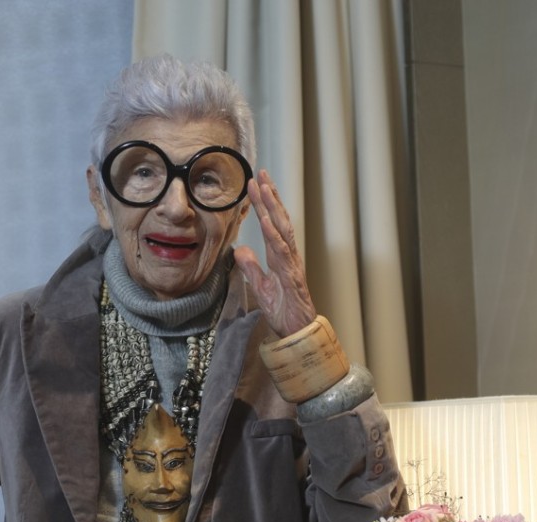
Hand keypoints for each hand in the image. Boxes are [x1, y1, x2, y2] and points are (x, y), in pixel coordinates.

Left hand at [234, 169, 317, 336]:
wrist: (297, 334)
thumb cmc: (284, 312)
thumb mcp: (261, 288)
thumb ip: (251, 268)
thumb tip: (240, 249)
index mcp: (281, 258)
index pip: (272, 225)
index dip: (264, 205)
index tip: (254, 184)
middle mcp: (288, 256)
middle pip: (279, 220)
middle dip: (270, 196)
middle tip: (260, 172)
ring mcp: (292, 264)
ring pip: (282, 230)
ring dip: (272, 207)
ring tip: (263, 187)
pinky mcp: (292, 275)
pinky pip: (282, 251)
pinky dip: (274, 234)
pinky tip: (266, 219)